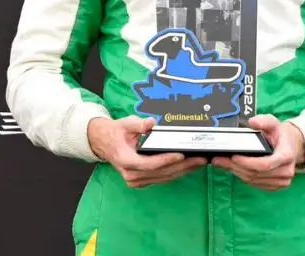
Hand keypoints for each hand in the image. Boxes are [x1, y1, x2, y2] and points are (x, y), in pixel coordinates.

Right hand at [87, 116, 207, 188]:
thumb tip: (150, 123)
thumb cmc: (116, 132)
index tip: (182, 154)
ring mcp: (136, 180)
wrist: (104, 143)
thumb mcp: (124, 124)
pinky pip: (162, 179)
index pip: (150, 163)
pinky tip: (189, 167)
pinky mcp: (142, 181)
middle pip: (161, 173)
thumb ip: (138, 124)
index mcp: (126, 160)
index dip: (167, 160)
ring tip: (199, 162)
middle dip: (182, 166)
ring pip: (164, 178)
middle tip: (200, 159)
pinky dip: (176, 173)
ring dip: (183, 171)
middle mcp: (131, 174)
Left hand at [212, 115, 304, 191]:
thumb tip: (252, 122)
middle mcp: (286, 171)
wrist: (293, 146)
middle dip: (235, 167)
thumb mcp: (274, 123)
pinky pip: (255, 184)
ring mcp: (282, 181)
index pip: (264, 164)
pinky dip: (243, 176)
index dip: (247, 162)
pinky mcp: (276, 186)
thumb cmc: (281, 134)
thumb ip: (264, 121)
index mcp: (286, 155)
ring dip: (236, 172)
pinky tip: (233, 168)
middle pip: (256, 173)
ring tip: (222, 163)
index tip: (233, 156)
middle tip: (219, 160)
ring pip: (253, 180)